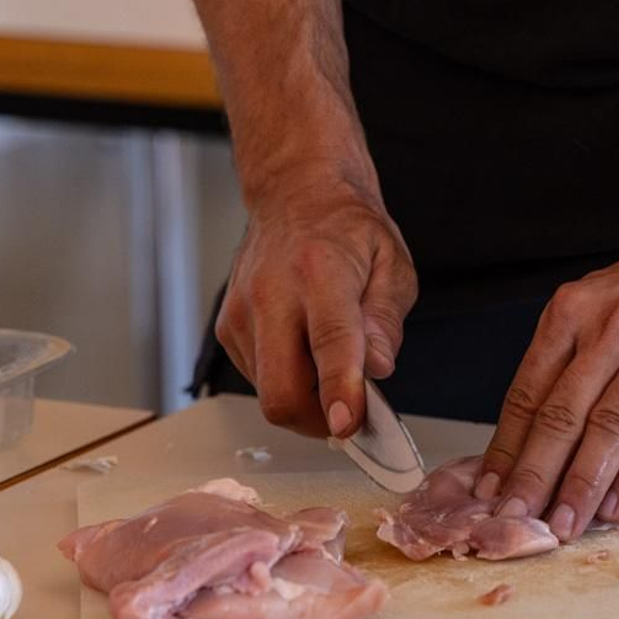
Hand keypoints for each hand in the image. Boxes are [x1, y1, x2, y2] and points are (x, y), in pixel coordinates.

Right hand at [217, 184, 417, 437]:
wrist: (294, 194)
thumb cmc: (347, 229)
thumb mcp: (392, 264)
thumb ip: (387, 320)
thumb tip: (378, 369)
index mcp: (321, 271)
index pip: (330, 341)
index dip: (340, 389)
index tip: (348, 424)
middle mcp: (272, 294)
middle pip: (282, 389)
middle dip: (319, 421)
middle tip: (351, 413)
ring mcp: (241, 314)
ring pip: (269, 393)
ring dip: (306, 401)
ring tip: (331, 369)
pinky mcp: (226, 329)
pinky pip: (258, 380)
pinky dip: (288, 382)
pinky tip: (305, 354)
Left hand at [477, 212, 618, 539]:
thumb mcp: (604, 303)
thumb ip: (572, 358)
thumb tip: (538, 436)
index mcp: (573, 312)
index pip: (528, 391)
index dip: (506, 447)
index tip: (489, 489)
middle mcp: (609, 328)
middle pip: (561, 415)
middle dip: (534, 476)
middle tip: (514, 519)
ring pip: (608, 428)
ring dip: (581, 484)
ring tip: (563, 526)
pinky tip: (617, 506)